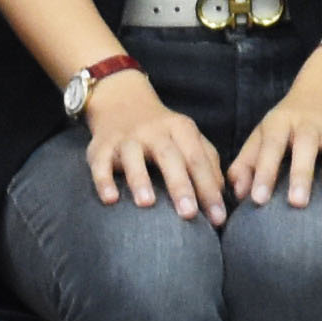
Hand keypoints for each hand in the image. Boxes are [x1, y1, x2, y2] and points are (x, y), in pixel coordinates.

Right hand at [78, 73, 229, 220]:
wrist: (121, 101)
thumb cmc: (163, 132)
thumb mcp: (188, 138)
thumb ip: (208, 163)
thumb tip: (221, 195)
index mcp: (181, 129)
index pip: (198, 160)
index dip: (209, 189)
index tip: (218, 219)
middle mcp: (154, 131)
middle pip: (170, 157)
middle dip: (180, 185)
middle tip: (189, 214)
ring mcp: (126, 138)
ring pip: (133, 156)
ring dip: (140, 179)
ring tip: (147, 204)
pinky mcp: (101, 146)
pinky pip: (100, 163)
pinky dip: (104, 180)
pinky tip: (110, 199)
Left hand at [232, 72, 321, 210]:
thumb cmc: (289, 120)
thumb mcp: (264, 133)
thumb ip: (246, 162)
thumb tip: (237, 194)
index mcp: (282, 122)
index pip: (271, 146)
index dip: (264, 172)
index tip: (257, 199)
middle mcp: (311, 122)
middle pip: (306, 146)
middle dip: (302, 174)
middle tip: (297, 203)